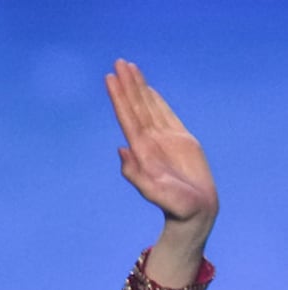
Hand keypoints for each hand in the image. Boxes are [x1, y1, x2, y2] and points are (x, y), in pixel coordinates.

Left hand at [105, 59, 217, 285]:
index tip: (110, 78)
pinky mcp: (180, 140)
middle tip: (118, 62)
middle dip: (127, 85)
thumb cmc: (176, 207)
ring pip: (149, 107)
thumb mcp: (155, 192)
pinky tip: (148, 90)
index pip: (127, 117)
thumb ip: (136, 174)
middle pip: (136, 107)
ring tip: (129, 68)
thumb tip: (121, 149)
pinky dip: (156, 101)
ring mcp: (165, 139)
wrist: (194, 212)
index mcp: (143, 151)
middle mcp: (151, 142)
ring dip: (139, 87)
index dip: (119, 97)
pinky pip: (165, 115)